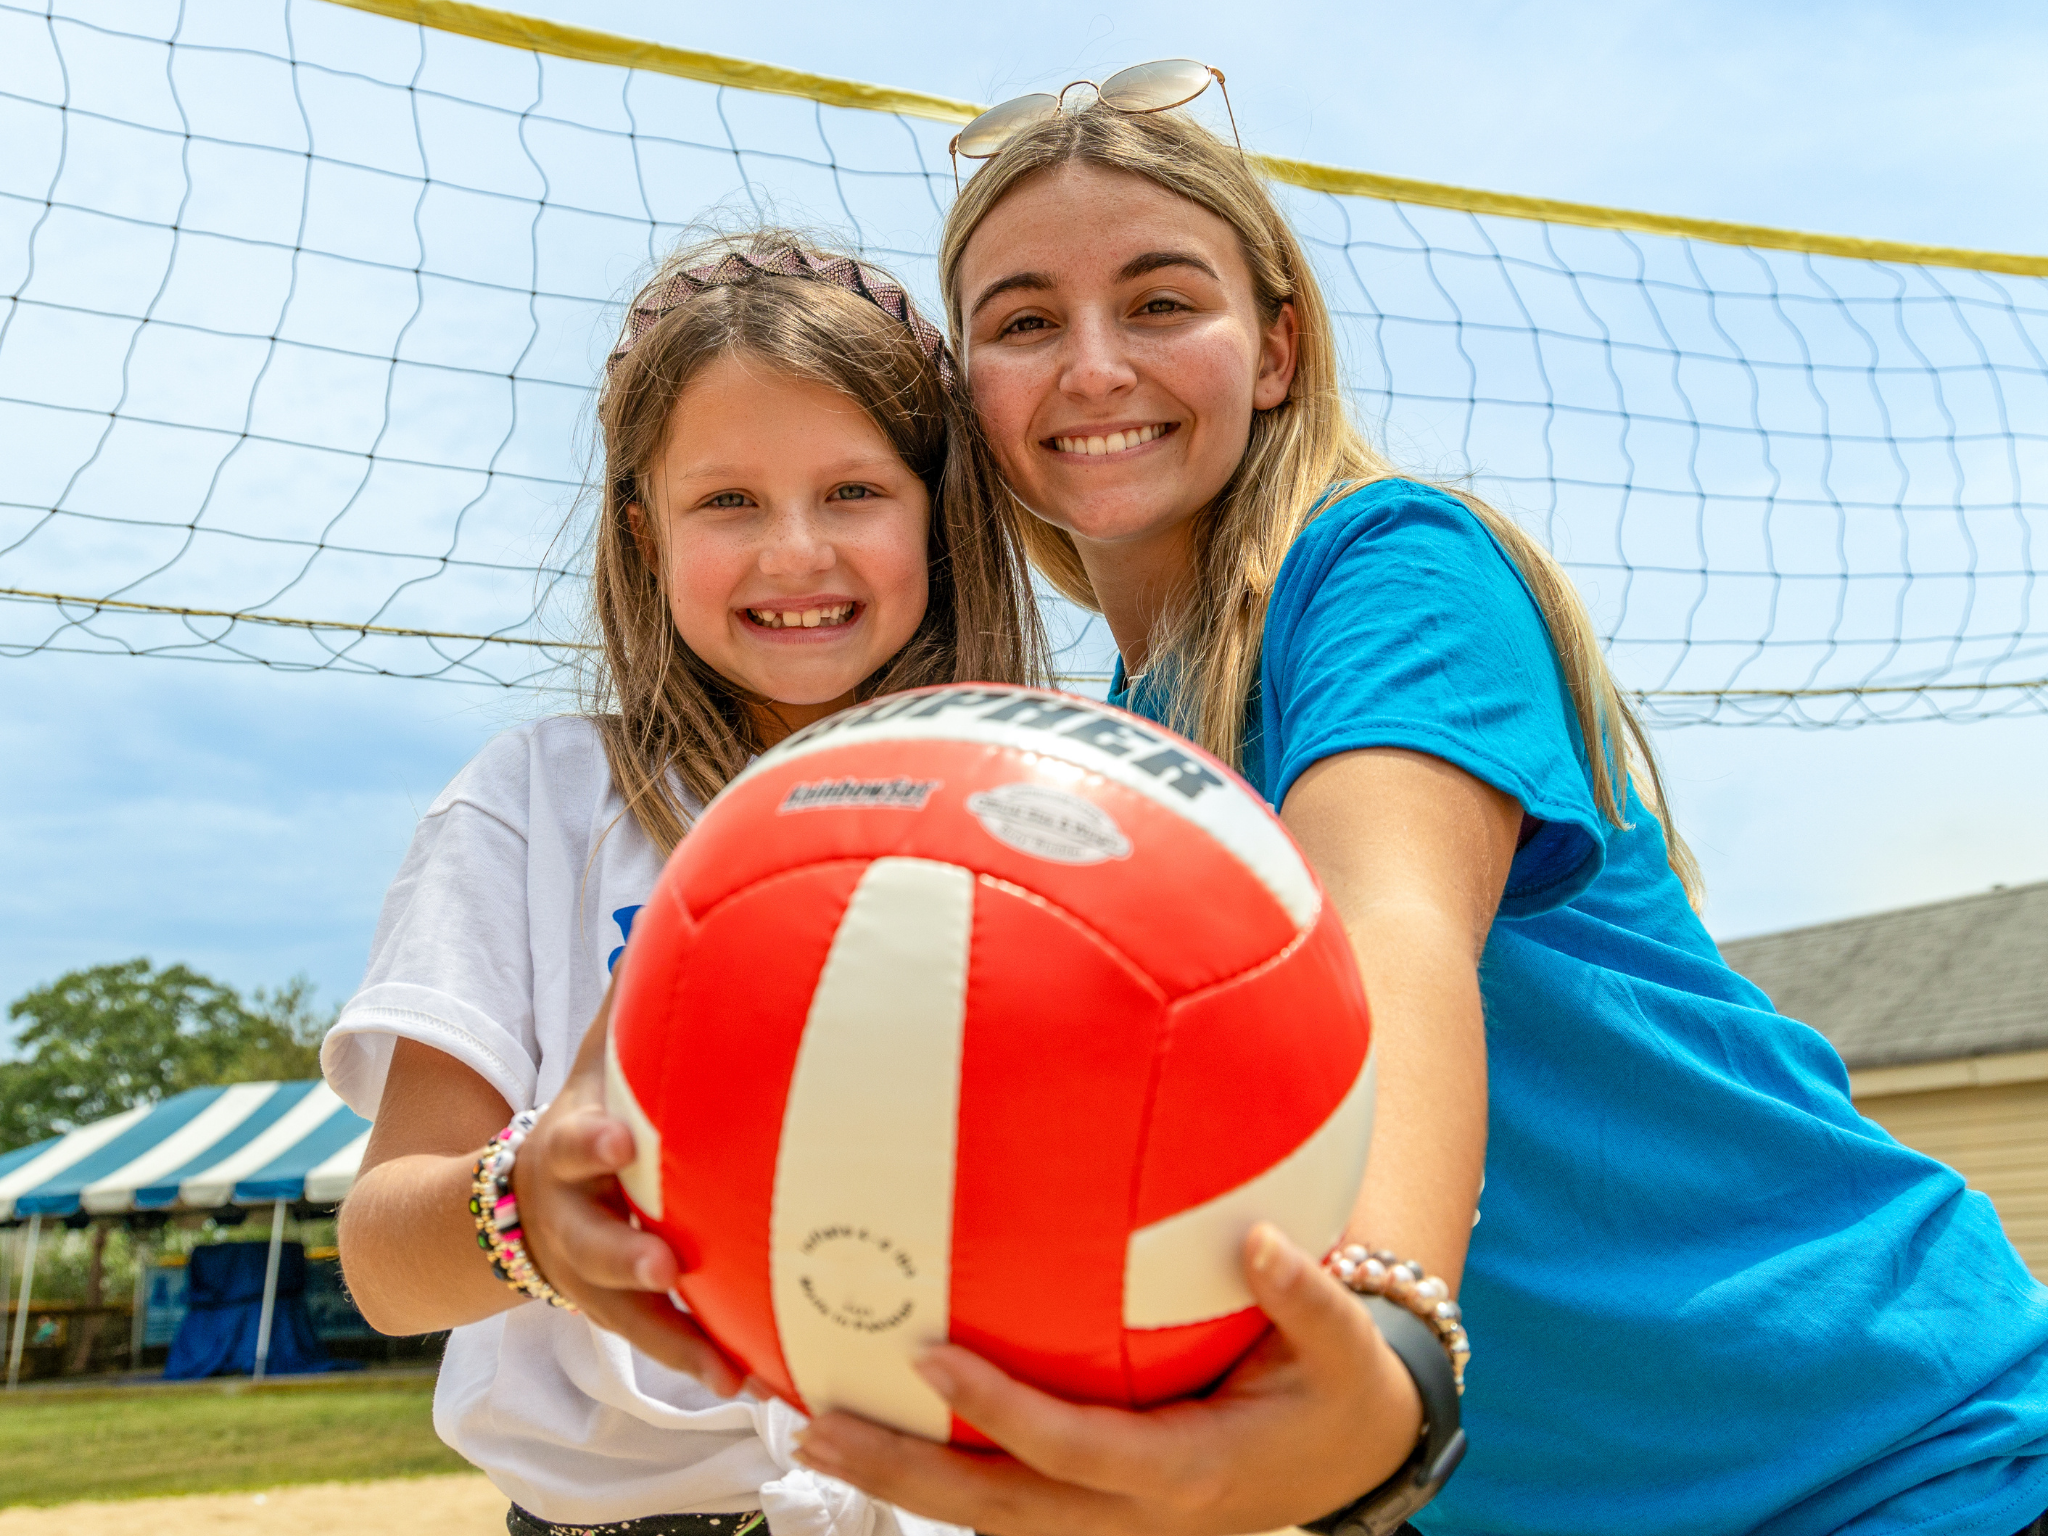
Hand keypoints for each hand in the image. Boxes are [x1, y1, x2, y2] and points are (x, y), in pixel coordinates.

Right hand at [513, 985, 745, 1394]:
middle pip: (591, 1242)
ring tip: (725, 1371)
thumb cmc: (586, 1111)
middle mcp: (573, 1219)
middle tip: (664, 1262)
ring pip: (629, 1316)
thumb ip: (633, 999)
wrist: (501, 1208)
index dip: (591, 1140)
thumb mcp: (593, 1060)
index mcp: (567, 1148)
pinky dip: (705, 1366)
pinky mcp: (621, 1315)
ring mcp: (592, 1277)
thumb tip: (677, 899)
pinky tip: (755, 1388)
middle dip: (624, 1254)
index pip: (572, 1140)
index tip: (618, 1138)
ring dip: (675, 1340)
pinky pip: (665, 1347)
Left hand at [791, 1224, 1421, 1535]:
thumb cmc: (1341, 1394)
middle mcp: (1137, 1513)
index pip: (1071, 1450)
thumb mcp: (1345, 1347)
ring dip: (900, 1478)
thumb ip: (1306, 1297)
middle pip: (998, 1509)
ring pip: (989, 1517)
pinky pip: (1007, 1497)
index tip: (928, 1354)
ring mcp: (1112, 1520)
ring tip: (815, 1424)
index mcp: (1188, 1473)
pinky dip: (939, 1469)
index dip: (998, 1410)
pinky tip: (885, 1421)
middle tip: (813, 1422)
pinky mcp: (1098, 1506)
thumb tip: (1258, 1240)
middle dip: (901, 1472)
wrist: (1355, 1458)